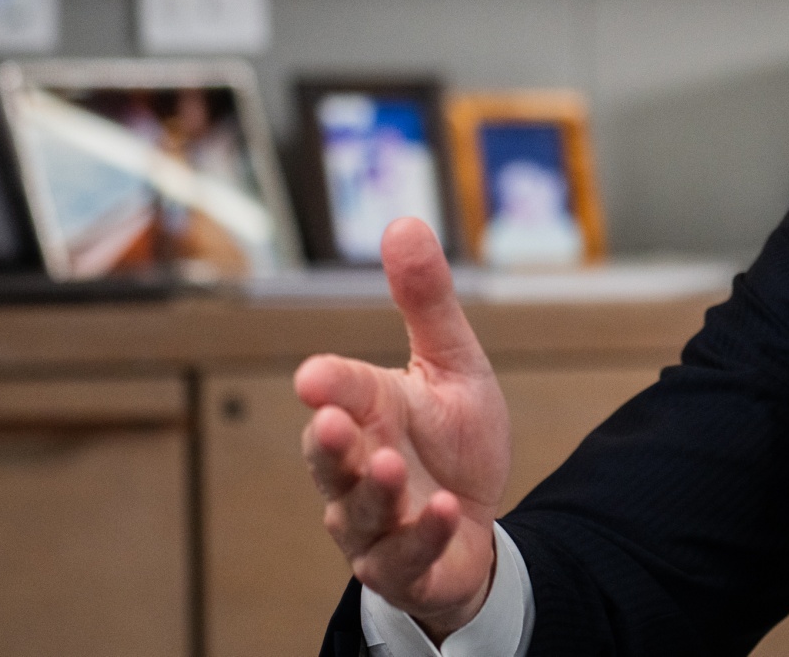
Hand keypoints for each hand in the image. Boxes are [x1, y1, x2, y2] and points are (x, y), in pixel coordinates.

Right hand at [295, 218, 510, 641]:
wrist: (474, 520)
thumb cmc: (451, 438)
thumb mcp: (452, 362)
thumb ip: (426, 301)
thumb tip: (404, 221)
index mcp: (369, 413)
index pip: (342, 394)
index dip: (329, 384)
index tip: (314, 374)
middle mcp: (358, 470)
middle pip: (329, 459)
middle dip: (329, 443)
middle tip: (334, 421)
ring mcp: (375, 525)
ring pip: (357, 514)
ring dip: (371, 491)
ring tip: (389, 465)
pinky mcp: (405, 567)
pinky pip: (406, 558)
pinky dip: (422, 535)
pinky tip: (441, 509)